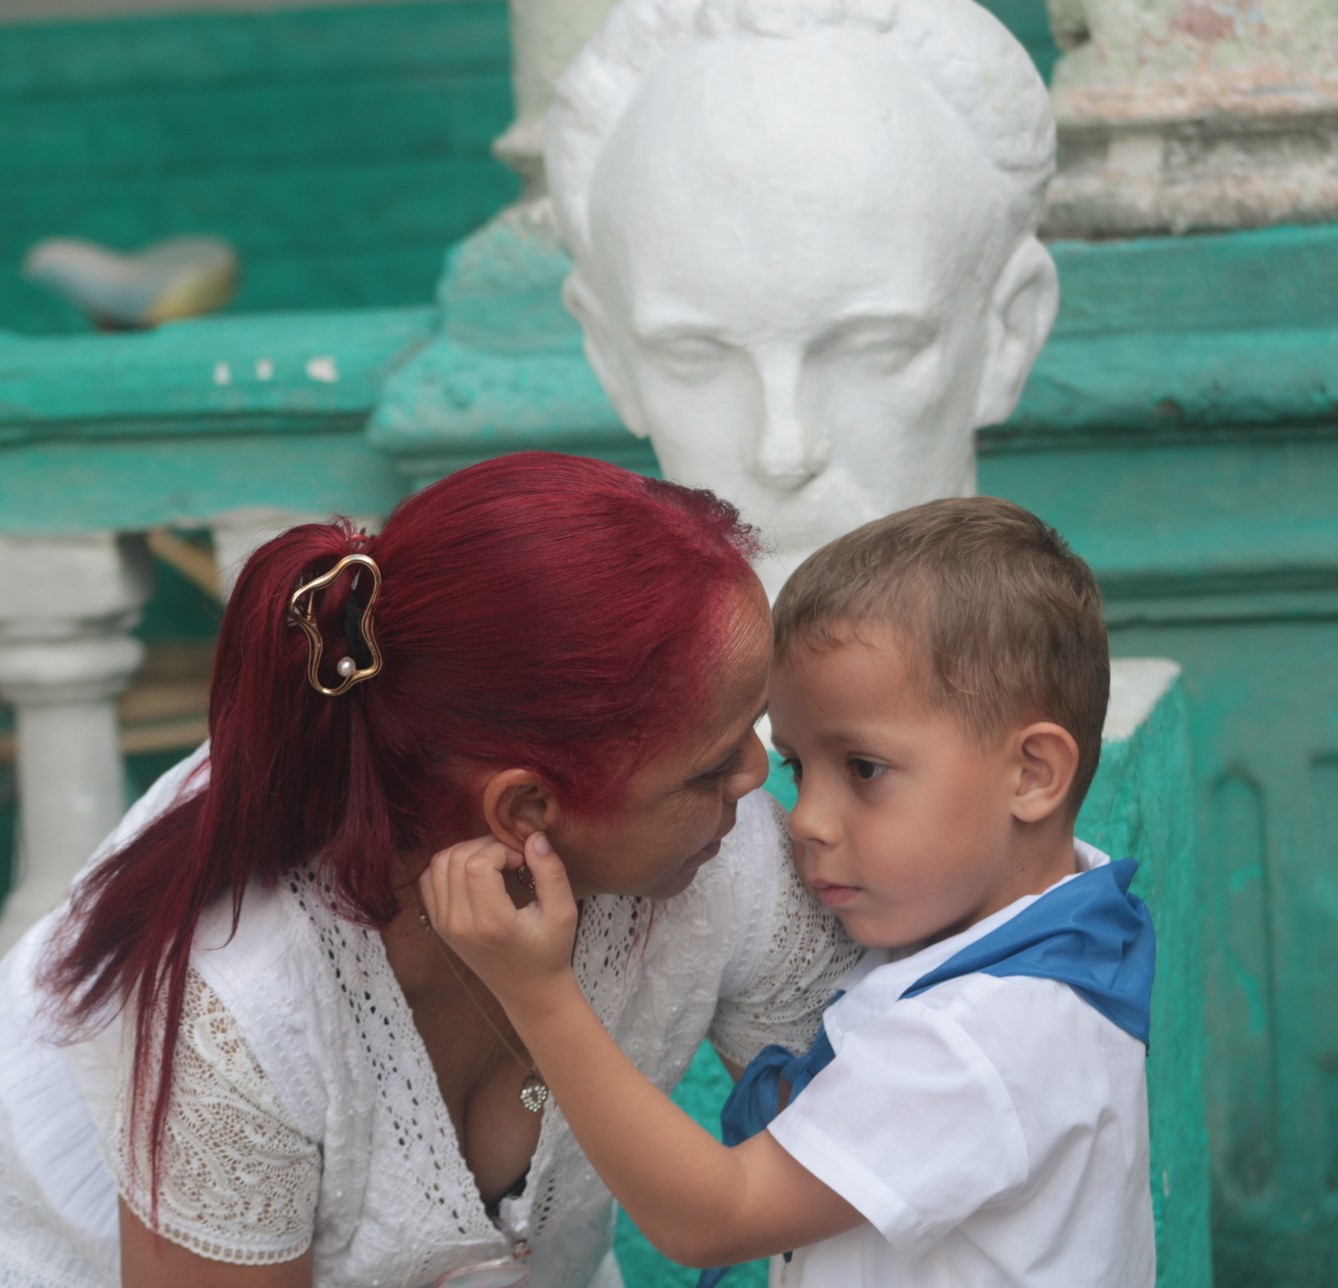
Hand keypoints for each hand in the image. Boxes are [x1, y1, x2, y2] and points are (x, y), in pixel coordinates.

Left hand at [418, 832, 579, 1012]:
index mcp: (491, 923)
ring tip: (493, 862)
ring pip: (438, 864)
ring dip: (466, 852)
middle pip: (455, 859)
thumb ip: (550, 872)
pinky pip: (429, 880)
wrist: (529, 991)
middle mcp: (459, 924)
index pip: (477, 863)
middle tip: (509, 857)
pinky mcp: (439, 924)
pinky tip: (474, 873)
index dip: (500, 849)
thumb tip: (533, 837)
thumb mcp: (564, 912)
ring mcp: (444, 925)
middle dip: (484, 845)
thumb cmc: (550, 951)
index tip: (521, 860)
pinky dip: (448, 866)